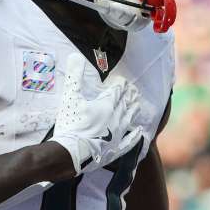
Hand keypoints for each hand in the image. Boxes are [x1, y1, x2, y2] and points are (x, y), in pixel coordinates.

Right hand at [50, 52, 143, 174]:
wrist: (70, 153)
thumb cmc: (70, 124)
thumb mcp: (70, 97)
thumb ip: (74, 76)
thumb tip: (75, 56)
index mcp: (106, 104)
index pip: (117, 90)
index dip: (120, 84)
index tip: (121, 80)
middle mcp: (115, 118)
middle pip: (125, 103)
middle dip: (128, 95)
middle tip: (133, 90)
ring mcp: (117, 134)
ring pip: (129, 119)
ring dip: (133, 110)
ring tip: (137, 104)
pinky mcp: (115, 149)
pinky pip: (129, 141)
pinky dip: (135, 135)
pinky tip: (139, 131)